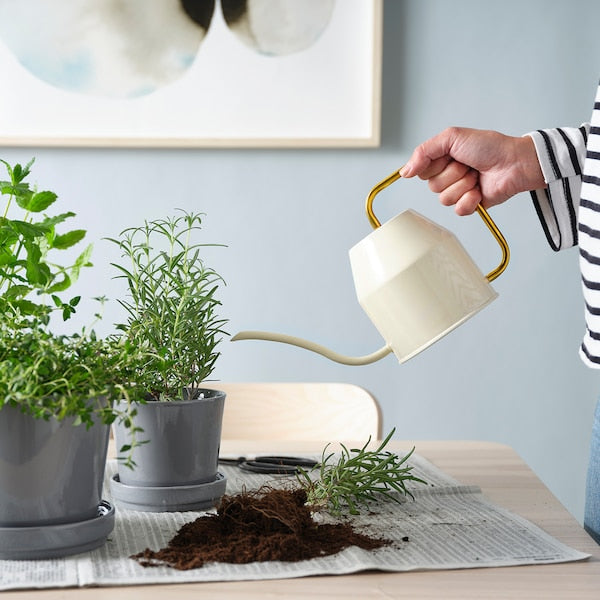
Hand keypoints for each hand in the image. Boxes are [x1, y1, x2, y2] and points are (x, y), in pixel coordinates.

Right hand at [401, 127, 544, 214]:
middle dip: (453, 174)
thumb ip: (423, 152)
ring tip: (477, 175)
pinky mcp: (469, 205)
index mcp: (441, 160)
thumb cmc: (489, 146)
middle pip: (432, 186)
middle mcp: (447, 176)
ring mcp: (458, 191)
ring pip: (444, 199)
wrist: (514, 162)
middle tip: (468, 164)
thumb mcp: (452, 137)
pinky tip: (480, 190)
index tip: (452, 155)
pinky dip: (470, 200)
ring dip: (463, 185)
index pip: (422, 171)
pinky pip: (458, 210)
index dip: (435, 164)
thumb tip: (404, 172)